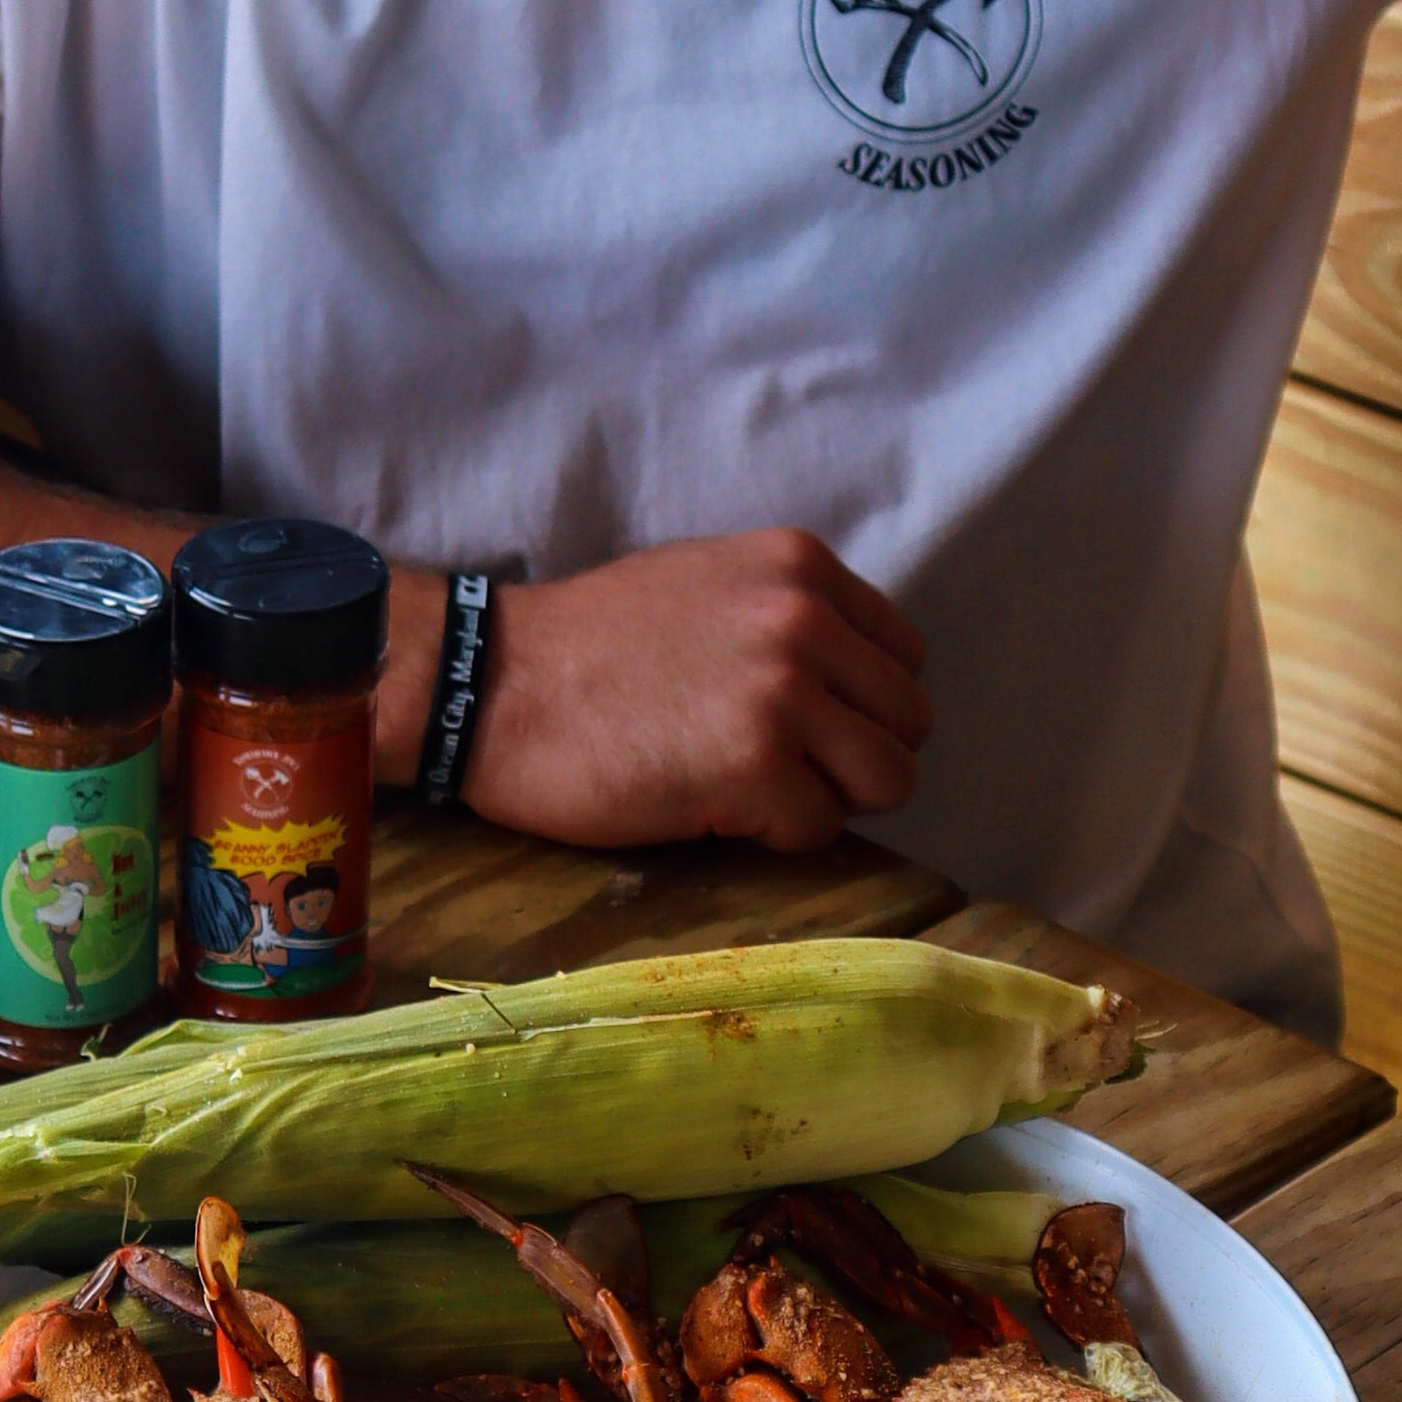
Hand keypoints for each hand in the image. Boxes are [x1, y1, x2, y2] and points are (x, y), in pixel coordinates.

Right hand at [458, 531, 931, 855]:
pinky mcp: (756, 768)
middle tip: (779, 771)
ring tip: (752, 792)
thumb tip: (852, 680)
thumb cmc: (585, 644)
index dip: (860, 704)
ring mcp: (786, 694)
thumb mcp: (706, 583)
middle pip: (910, 722)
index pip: (905, 655)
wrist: (492, 686)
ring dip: (827, 800)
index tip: (805, 724)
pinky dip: (773, 835)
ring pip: (888, 779)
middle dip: (853, 759)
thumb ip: (787, 613)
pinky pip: (819, 828)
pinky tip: (710, 809)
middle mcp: (806, 619)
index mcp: (801, 566)